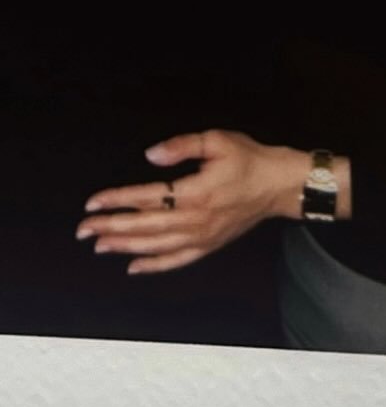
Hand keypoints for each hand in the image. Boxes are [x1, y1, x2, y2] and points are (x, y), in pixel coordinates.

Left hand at [76, 129, 309, 274]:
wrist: (280, 183)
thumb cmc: (251, 159)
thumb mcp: (218, 140)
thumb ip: (182, 146)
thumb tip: (151, 155)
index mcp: (195, 192)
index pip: (147, 196)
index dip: (117, 199)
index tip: (93, 202)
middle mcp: (195, 219)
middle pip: (145, 225)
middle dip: (111, 226)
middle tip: (83, 229)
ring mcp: (202, 236)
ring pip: (155, 246)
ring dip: (124, 245)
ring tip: (99, 244)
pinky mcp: (210, 245)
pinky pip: (176, 260)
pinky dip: (153, 265)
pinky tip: (133, 266)